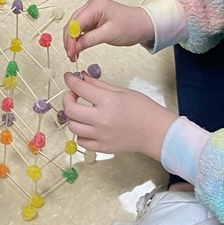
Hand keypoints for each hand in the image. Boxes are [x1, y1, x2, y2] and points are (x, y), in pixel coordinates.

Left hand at [62, 73, 176, 160]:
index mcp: (107, 101)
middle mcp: (101, 119)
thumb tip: (82, 77)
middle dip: (67, 98)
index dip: (70, 80)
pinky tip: (87, 126)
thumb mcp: (121, 91)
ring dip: (72, 116)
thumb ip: (99, 85)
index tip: (68, 77)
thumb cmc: (143, 108)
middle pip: (70, 109)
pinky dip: (80, 133)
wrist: (156, 131)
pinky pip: (82, 141)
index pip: (79, 88)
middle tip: (73, 94)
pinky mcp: (103, 148)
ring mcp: (101, 135)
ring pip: (72, 126)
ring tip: (80, 111)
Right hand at [64, 0, 154, 60]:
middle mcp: (91, 5)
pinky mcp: (94, 18)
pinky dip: (79, 38)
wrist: (143, 24)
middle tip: (71, 55)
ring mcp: (92, 11)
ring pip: (75, 26)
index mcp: (95, 6)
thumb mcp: (109, 34)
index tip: (70, 52)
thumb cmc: (131, 25)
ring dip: (73, 40)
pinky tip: (78, 48)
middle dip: (69, 40)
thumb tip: (74, 47)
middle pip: (72, 23)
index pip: (75, 22)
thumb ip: (89, 39)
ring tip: (73, 54)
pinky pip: (81, 28)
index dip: (70, 39)